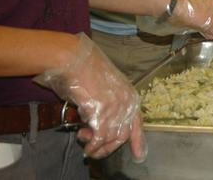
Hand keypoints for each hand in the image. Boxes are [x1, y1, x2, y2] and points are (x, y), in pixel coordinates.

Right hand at [33, 34, 145, 160]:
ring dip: (97, 145)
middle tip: (94, 149)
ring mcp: (115, 107)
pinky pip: (99, 137)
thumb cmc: (83, 70)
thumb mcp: (104, 87)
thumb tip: (100, 125)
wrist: (73, 58)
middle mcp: (126, 102)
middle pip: (123, 135)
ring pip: (111, 138)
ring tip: (84, 140)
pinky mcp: (101, 112)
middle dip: (108, 146)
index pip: (137, 122)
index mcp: (130, 94)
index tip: (139, 155)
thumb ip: (108, 105)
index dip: (138, 140)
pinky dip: (92, 145)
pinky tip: (86, 145)